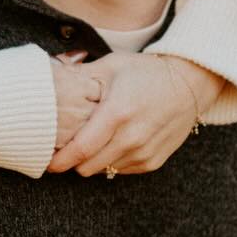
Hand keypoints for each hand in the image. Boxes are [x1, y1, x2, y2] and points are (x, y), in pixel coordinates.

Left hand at [47, 53, 223, 176]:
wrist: (189, 83)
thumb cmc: (146, 72)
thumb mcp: (111, 66)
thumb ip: (79, 76)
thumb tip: (48, 80)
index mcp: (117, 114)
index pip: (80, 149)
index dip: (59, 160)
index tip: (46, 161)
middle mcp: (131, 138)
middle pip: (87, 166)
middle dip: (73, 160)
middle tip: (66, 147)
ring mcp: (144, 152)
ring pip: (103, 170)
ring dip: (93, 160)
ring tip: (92, 141)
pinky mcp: (153, 161)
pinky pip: (121, 170)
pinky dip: (112, 160)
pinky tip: (114, 142)